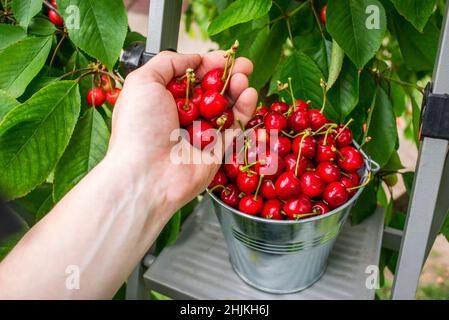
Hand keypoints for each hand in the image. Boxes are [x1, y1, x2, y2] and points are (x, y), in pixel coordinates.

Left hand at [107, 51, 256, 214]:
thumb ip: (167, 62)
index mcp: (163, 100)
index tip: (224, 57)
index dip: (209, 65)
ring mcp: (201, 132)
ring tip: (244, 78)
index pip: (192, 77)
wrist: (147, 174)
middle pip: (213, 90)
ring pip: (227, 106)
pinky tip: (249, 94)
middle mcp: (183, 116)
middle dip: (229, 75)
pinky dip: (245, 109)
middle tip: (243, 64)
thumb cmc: (139, 129)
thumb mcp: (143, 82)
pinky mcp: (218, 149)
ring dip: (238, 89)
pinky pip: (235, 126)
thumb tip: (193, 58)